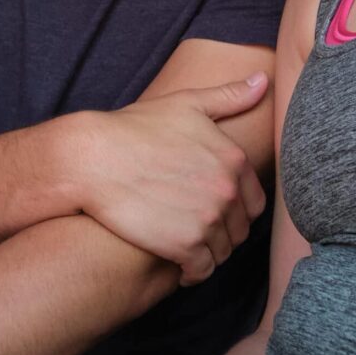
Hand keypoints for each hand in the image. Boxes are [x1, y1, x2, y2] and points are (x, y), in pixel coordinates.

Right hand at [67, 75, 268, 284]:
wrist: (92, 159)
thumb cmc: (133, 129)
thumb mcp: (185, 105)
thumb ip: (229, 96)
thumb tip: (263, 80)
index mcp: (232, 159)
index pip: (253, 202)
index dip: (235, 211)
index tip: (214, 212)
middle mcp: (227, 190)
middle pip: (239, 230)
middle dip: (223, 234)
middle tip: (198, 233)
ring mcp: (208, 219)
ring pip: (223, 252)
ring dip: (208, 254)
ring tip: (188, 250)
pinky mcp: (184, 245)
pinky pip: (202, 270)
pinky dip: (193, 273)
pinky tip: (179, 267)